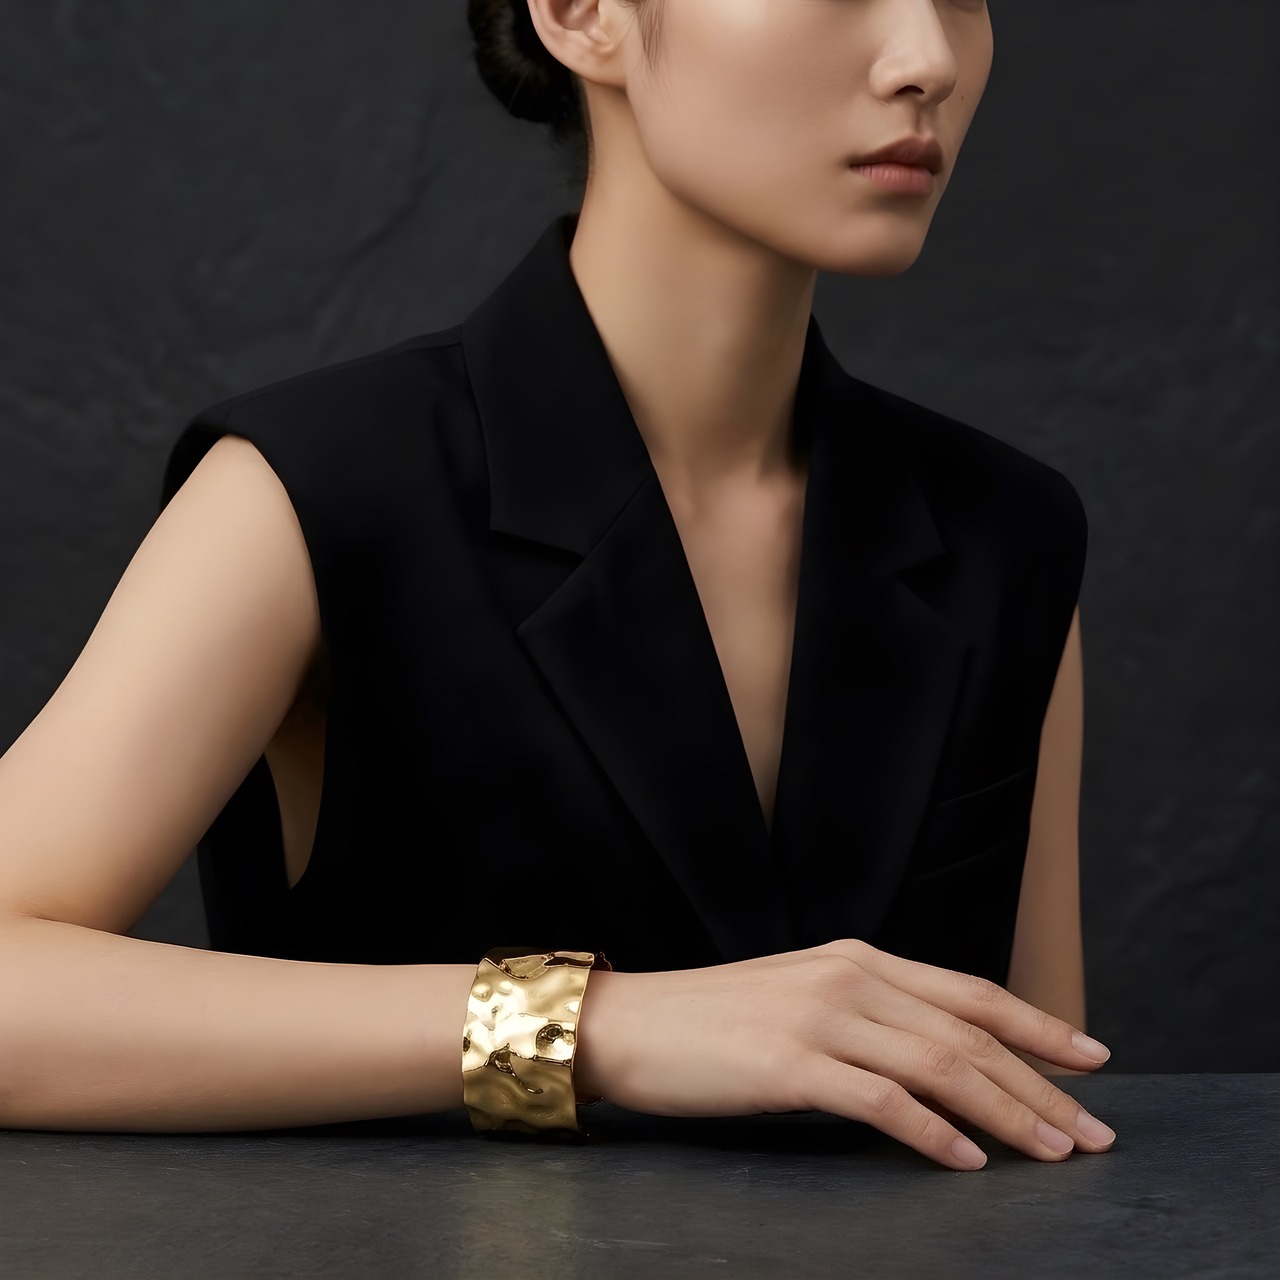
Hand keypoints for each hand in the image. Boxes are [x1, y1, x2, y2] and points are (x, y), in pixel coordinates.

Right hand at [574, 939, 1115, 1170]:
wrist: (628, 1022)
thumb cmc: (710, 1020)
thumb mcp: (798, 997)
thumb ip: (863, 1014)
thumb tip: (933, 1058)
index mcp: (854, 958)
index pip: (968, 991)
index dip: (1038, 1023)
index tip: (1092, 1058)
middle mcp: (847, 978)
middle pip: (968, 1031)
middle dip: (1042, 1083)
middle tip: (1094, 1131)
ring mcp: (820, 1018)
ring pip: (939, 1064)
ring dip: (1007, 1112)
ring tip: (1054, 1152)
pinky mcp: (791, 1064)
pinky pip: (881, 1101)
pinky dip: (932, 1133)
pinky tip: (965, 1162)